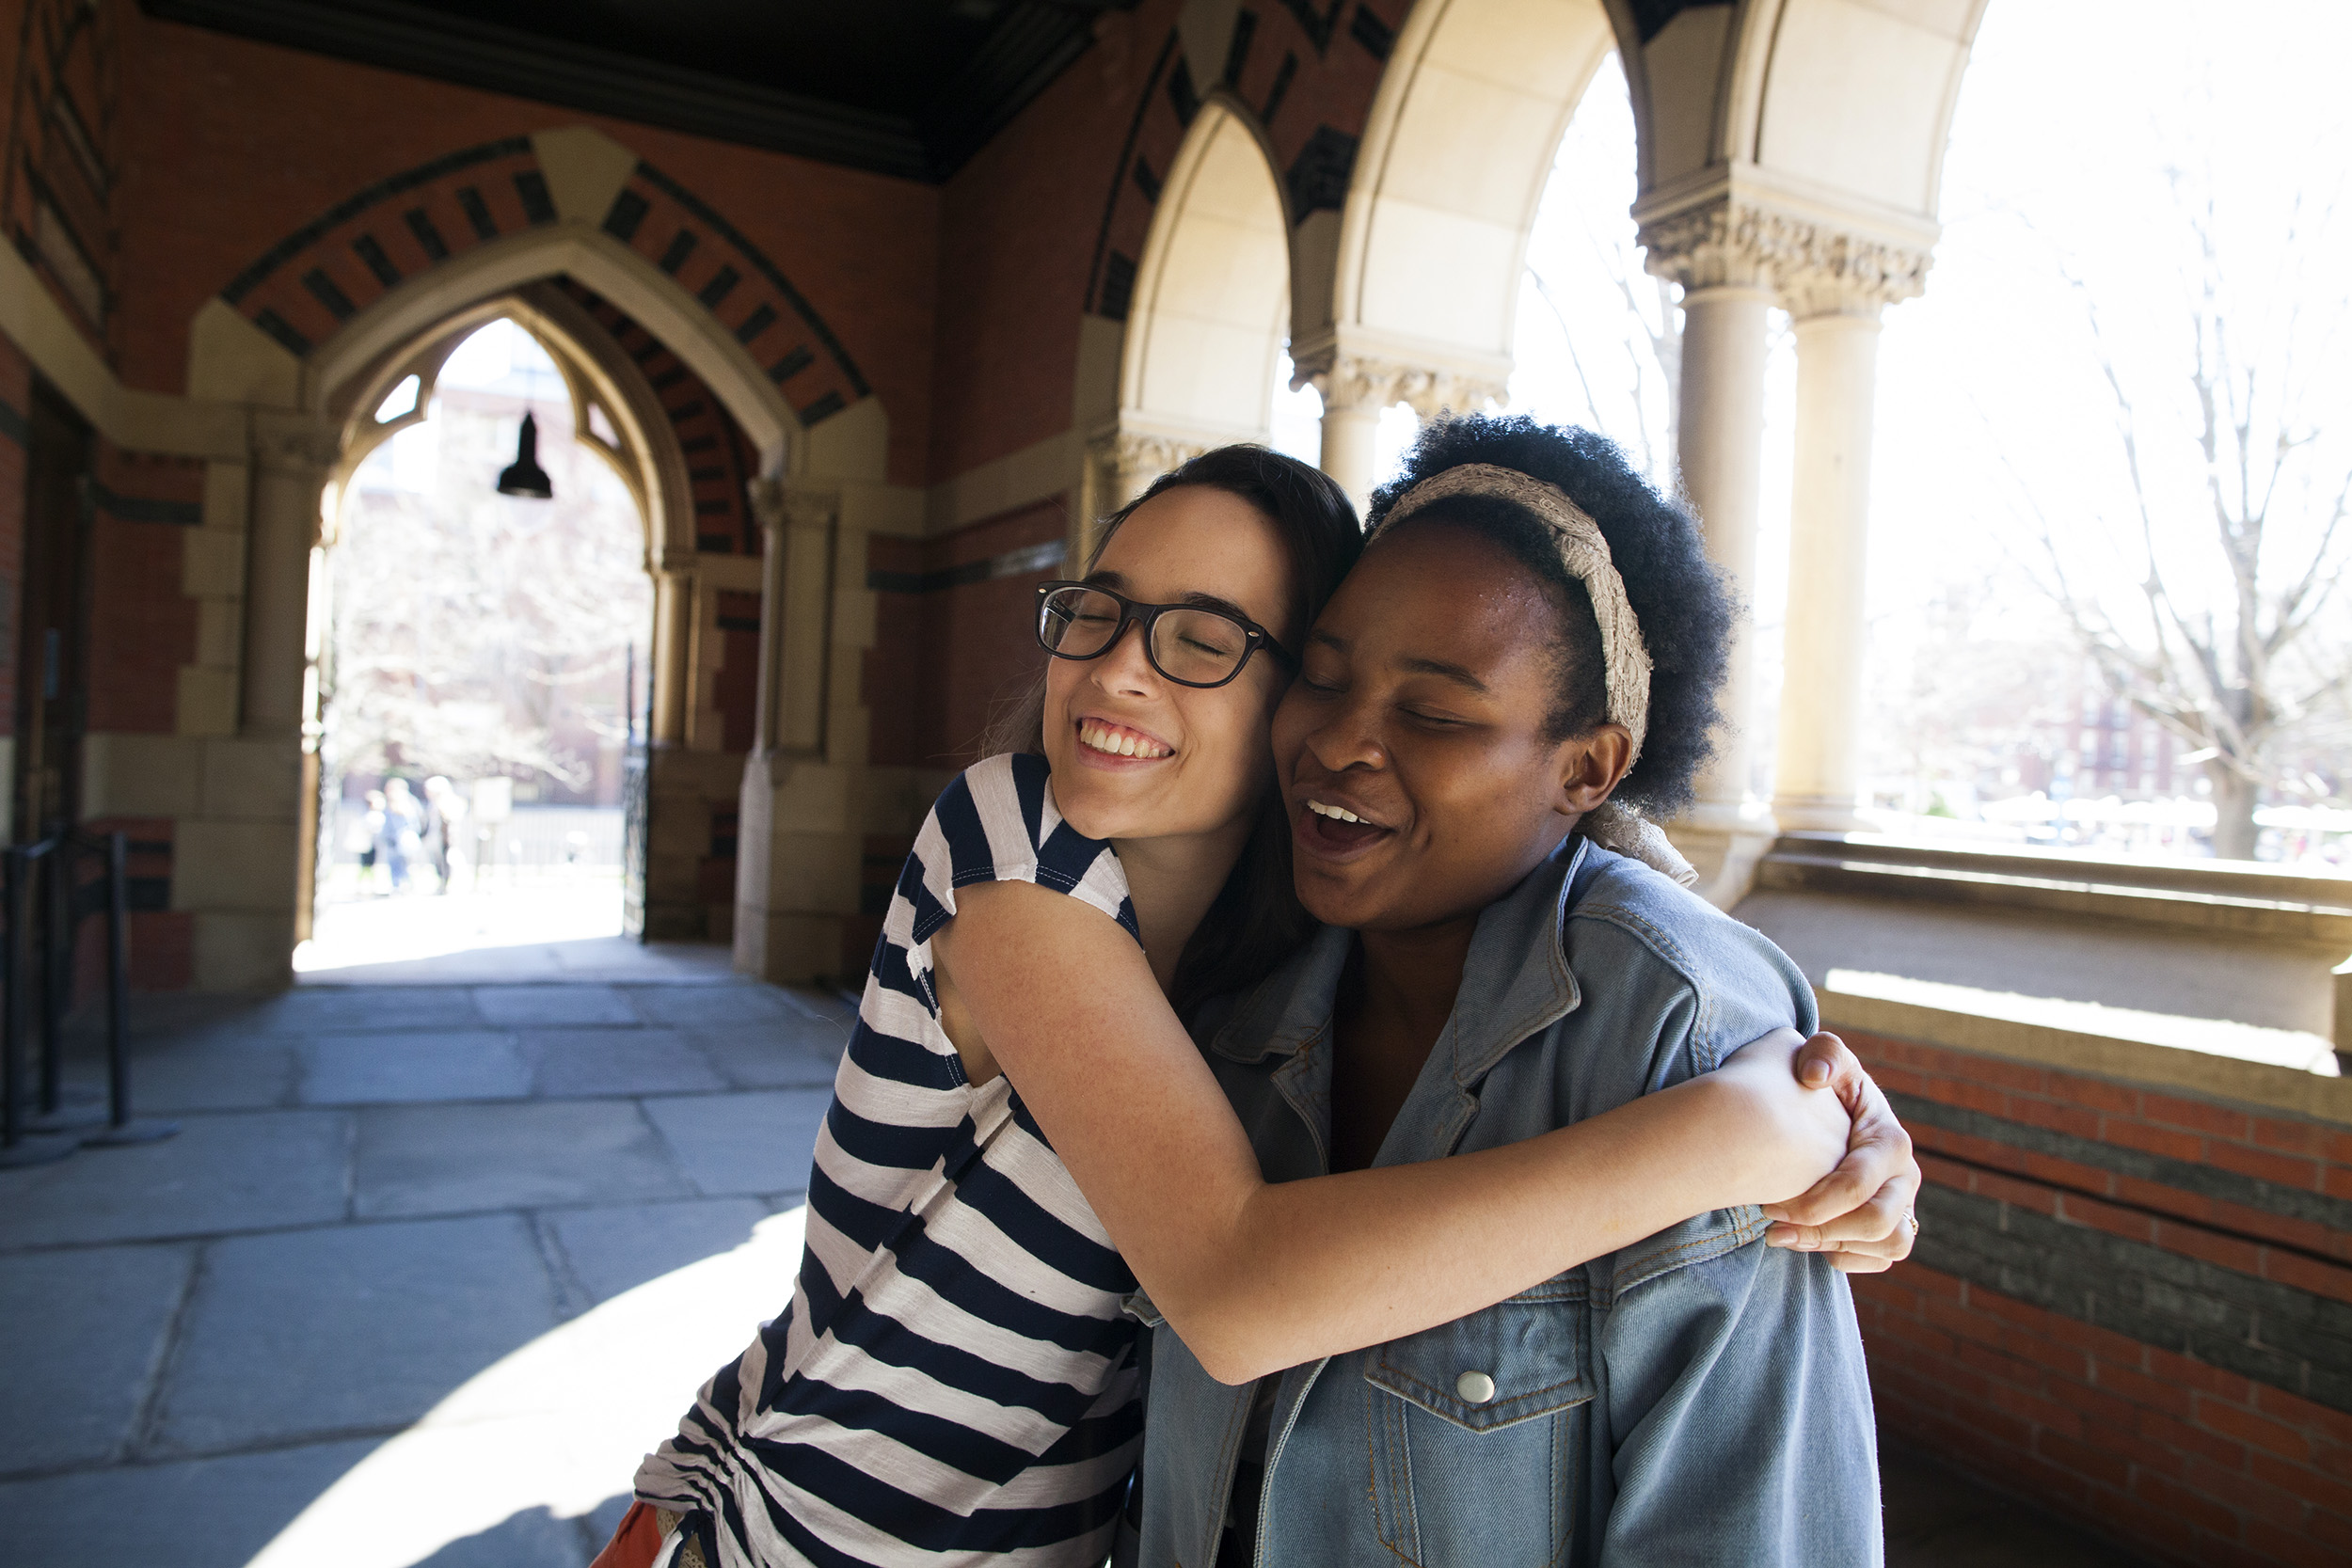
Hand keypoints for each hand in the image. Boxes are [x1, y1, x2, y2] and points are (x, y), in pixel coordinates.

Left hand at [1762, 1032, 1918, 1273]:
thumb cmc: (1820, 1082)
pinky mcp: (1892, 1226)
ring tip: (1785, 1237)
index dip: (1813, 1202)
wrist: (1826, 1111)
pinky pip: (1881, 1259)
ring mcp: (1903, 1203)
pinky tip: (1806, 1241)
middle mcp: (1905, 1176)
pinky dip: (1846, 1257)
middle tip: (1773, 1225)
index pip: (1858, 1185)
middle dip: (1822, 1230)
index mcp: (1891, 1140)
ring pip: (1888, 1245)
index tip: (1767, 1201)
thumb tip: (1813, 1076)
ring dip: (1833, 1246)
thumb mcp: (1822, 1057)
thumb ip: (1822, 1053)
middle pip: (1879, 1223)